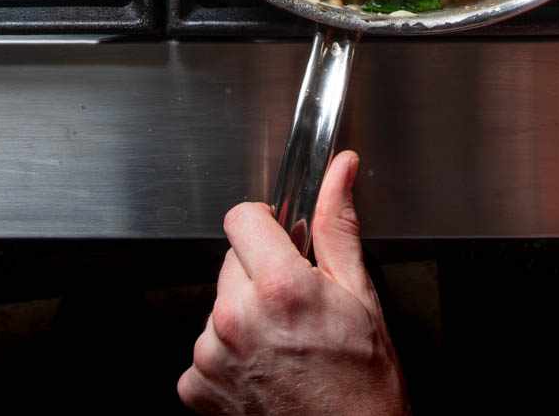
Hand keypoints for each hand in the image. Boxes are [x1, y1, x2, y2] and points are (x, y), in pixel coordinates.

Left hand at [178, 152, 406, 415]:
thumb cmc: (362, 379)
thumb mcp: (359, 292)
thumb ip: (337, 225)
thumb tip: (340, 171)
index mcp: (279, 287)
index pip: (242, 217)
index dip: (266, 222)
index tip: (281, 238)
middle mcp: (236, 319)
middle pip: (232, 260)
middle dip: (260, 270)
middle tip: (296, 302)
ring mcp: (211, 356)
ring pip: (219, 303)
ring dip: (243, 313)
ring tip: (283, 341)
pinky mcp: (197, 387)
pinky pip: (205, 347)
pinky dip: (228, 354)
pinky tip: (263, 366)